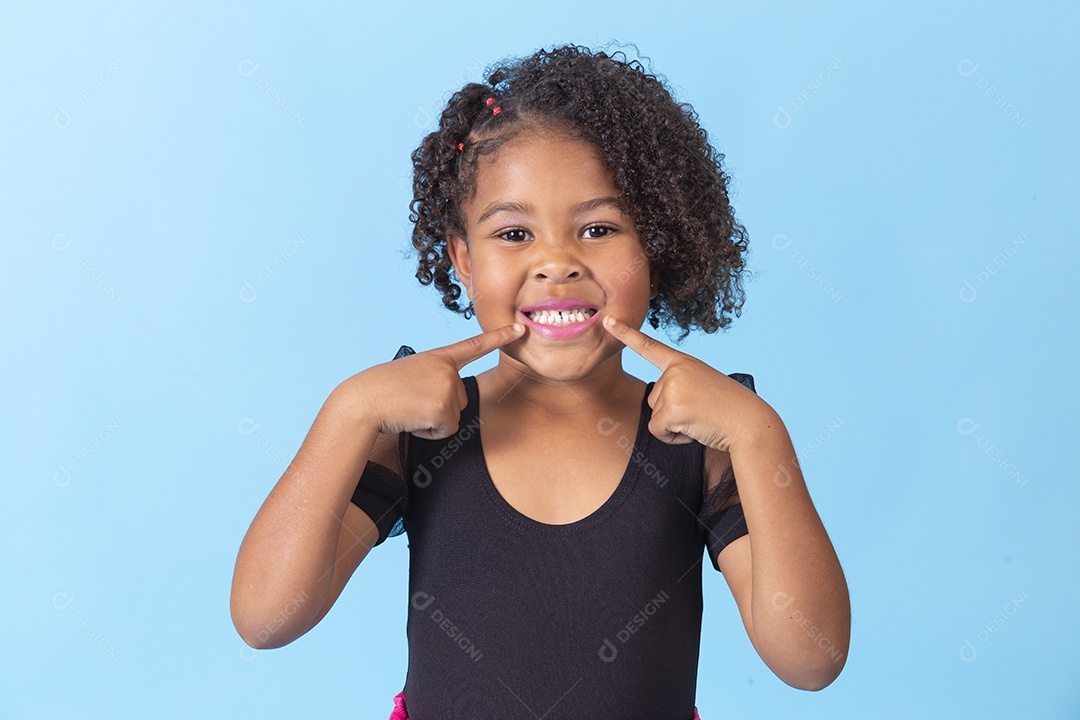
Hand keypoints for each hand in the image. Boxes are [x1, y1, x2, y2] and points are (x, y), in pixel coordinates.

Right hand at [339, 323, 523, 439]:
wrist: (362, 401)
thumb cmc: (379, 391)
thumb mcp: (410, 376)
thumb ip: (433, 382)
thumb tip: (445, 406)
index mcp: (438, 357)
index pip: (474, 346)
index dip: (499, 336)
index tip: (520, 327)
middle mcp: (447, 369)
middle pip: (460, 400)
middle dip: (438, 408)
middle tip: (410, 401)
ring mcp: (447, 387)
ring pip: (454, 417)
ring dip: (433, 420)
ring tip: (409, 408)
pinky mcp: (443, 408)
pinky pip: (445, 430)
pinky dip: (429, 431)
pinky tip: (411, 418)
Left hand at [602, 315, 771, 452]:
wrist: (751, 424)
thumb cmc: (729, 410)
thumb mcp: (702, 388)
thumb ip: (679, 388)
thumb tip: (660, 409)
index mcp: (684, 362)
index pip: (650, 346)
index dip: (626, 333)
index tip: (608, 319)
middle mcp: (676, 370)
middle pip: (653, 398)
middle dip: (673, 413)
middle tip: (701, 411)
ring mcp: (673, 387)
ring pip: (655, 415)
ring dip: (675, 425)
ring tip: (701, 419)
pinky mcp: (672, 409)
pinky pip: (658, 430)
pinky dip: (674, 438)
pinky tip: (695, 430)